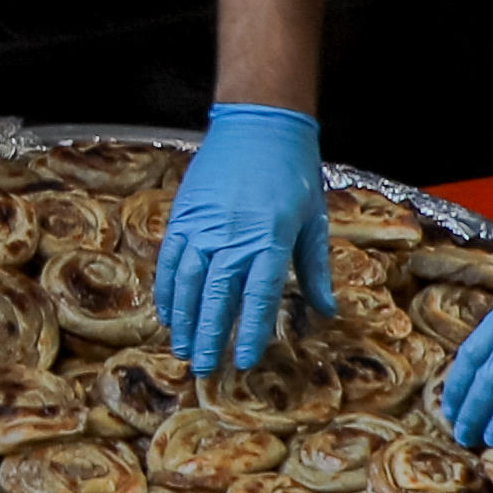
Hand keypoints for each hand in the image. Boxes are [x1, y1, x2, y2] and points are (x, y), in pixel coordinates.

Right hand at [150, 102, 335, 368]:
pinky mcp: (184, 214)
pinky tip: (166, 312)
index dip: (250, 332)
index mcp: (271, 238)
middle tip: (204, 369)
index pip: (258, 296)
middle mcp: (234, 235)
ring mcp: (204, 225)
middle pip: (217, 296)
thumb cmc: (293, 171)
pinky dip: (166, 288)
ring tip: (183, 348)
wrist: (259, 123)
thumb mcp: (313, 219)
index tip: (244, 361)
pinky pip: (170, 258)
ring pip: (187, 282)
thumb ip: (315, 268)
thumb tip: (326, 311)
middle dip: (210, 336)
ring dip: (183, 319)